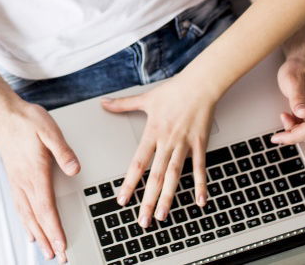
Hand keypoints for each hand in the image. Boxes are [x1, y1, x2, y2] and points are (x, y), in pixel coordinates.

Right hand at [0, 101, 79, 262]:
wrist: (3, 113)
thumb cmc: (26, 120)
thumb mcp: (50, 131)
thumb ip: (63, 151)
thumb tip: (75, 169)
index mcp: (35, 173)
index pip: (46, 208)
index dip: (54, 230)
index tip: (62, 245)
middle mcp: (24, 181)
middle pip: (37, 218)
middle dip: (48, 239)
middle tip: (57, 256)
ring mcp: (17, 180)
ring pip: (26, 215)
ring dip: (37, 234)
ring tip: (44, 249)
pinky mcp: (14, 177)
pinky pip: (19, 206)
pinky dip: (25, 221)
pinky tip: (28, 227)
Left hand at [100, 72, 218, 228]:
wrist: (199, 85)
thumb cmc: (173, 91)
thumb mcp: (145, 99)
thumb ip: (123, 105)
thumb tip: (103, 103)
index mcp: (152, 133)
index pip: (138, 163)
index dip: (130, 183)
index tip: (122, 200)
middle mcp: (167, 142)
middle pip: (155, 176)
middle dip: (148, 200)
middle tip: (142, 220)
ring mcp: (184, 145)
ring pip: (174, 176)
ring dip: (168, 197)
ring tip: (162, 216)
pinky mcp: (200, 145)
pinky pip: (199, 168)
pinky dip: (200, 185)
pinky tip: (200, 202)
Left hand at [272, 54, 304, 148]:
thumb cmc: (299, 68)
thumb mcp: (291, 78)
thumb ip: (297, 96)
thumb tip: (302, 113)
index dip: (293, 136)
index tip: (276, 137)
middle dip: (297, 133)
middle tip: (284, 116)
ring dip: (302, 134)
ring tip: (291, 116)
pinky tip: (298, 119)